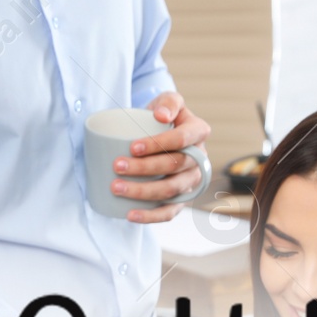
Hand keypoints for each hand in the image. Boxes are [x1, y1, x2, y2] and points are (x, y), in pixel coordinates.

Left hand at [111, 90, 210, 223]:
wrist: (160, 132)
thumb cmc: (161, 116)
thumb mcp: (167, 100)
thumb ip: (168, 102)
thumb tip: (161, 116)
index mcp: (198, 132)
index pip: (182, 139)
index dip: (157, 144)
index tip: (132, 147)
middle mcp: (200, 158)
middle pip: (173, 166)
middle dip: (143, 168)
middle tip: (116, 166)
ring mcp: (191, 181)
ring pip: (170, 190)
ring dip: (142, 191)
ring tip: (116, 188)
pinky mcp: (182, 199)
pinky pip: (170, 212)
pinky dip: (150, 216)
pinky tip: (130, 215)